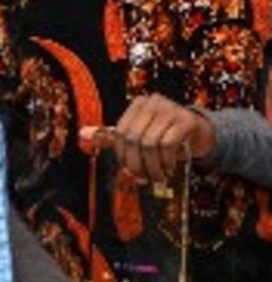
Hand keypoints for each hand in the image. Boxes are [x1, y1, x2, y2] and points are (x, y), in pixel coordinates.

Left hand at [81, 93, 214, 183]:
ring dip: (153, 166)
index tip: (130, 172)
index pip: (120, 133)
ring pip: (150, 143)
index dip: (123, 156)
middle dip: (137, 164)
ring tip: (158, 177)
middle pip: (133, 138)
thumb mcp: (137, 133)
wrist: (198, 131)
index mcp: (137, 105)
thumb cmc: (162, 133)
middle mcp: (152, 102)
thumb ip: (110, 136)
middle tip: (144, 179)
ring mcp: (170, 109)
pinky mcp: (186, 120)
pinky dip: (167, 161)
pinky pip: (169, 144)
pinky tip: (169, 168)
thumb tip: (82, 134)